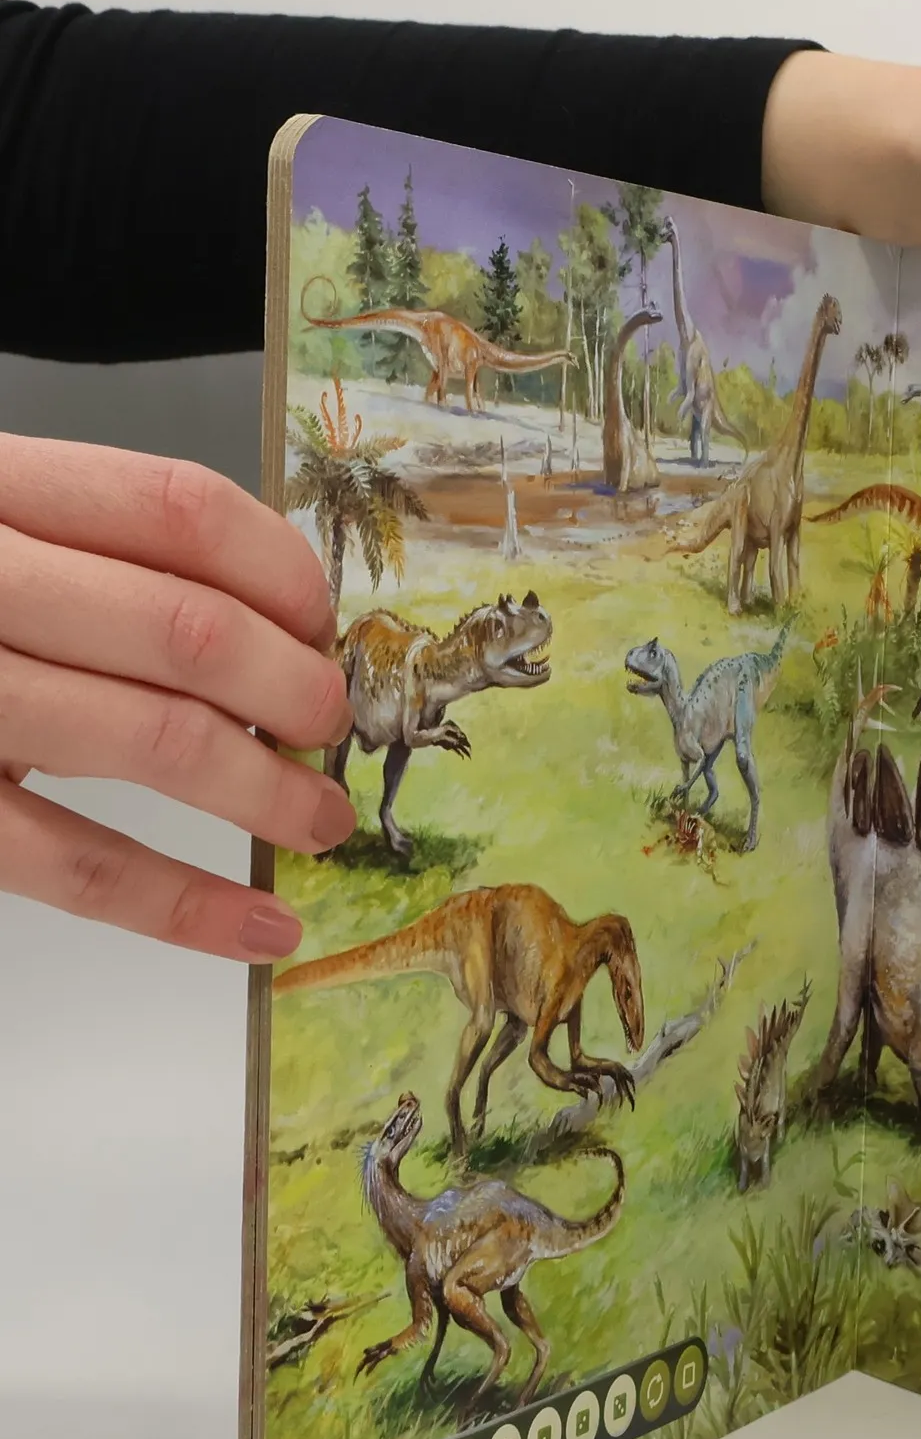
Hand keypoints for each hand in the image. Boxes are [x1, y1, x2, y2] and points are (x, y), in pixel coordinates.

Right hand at [0, 434, 354, 959]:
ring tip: (320, 821)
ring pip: (155, 743)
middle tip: (328, 728)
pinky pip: (73, 865)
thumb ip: (102, 554)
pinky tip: (259, 929)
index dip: (282, 575)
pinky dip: (186, 907)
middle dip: (295, 692)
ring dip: (269, 795)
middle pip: (187, 631)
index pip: (178, 509)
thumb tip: (281, 629)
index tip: (322, 625)